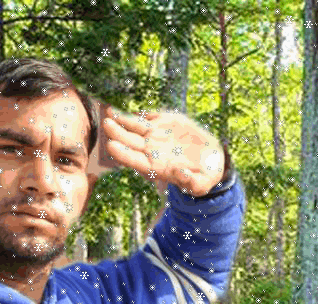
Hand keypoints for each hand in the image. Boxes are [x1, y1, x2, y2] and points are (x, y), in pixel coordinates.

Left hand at [100, 108, 224, 196]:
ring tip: (108, 110)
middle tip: (106, 124)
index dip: (123, 154)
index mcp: (157, 167)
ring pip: (134, 126)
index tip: (111, 146)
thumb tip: (180, 174)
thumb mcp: (200, 183)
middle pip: (130, 142)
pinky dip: (136, 111)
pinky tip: (124, 105)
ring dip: (121, 118)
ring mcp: (156, 136)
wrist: (212, 160)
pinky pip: (146, 116)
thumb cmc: (203, 177)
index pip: (136, 161)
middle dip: (117, 133)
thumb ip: (190, 181)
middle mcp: (152, 151)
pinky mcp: (164, 122)